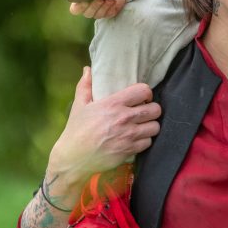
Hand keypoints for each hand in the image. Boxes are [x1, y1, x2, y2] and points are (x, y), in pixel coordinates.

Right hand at [47, 67, 160, 189]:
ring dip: (150, 126)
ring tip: (142, 126)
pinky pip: (148, 142)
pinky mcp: (130, 150)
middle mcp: (125, 118)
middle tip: (144, 112)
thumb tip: (88, 70)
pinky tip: (136, 139)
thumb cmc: (76, 130)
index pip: (143, 91)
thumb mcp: (79, 105)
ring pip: (155, 127)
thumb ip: (85, 86)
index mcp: (114, 104)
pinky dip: (144, 140)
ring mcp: (129, 136)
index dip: (146, 93)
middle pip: (155, 109)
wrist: (73, 158)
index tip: (141, 97)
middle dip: (152, 109)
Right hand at [69, 0, 128, 19]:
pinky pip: (108, 14)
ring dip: (104, 7)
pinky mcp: (108, 14)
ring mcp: (97, 13)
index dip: (79, 7)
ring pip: (98, 15)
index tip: (85, 2)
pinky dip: (111, 8)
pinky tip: (113, 2)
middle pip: (88, 13)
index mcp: (80, 2)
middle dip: (94, 6)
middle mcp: (88, 10)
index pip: (75, 9)